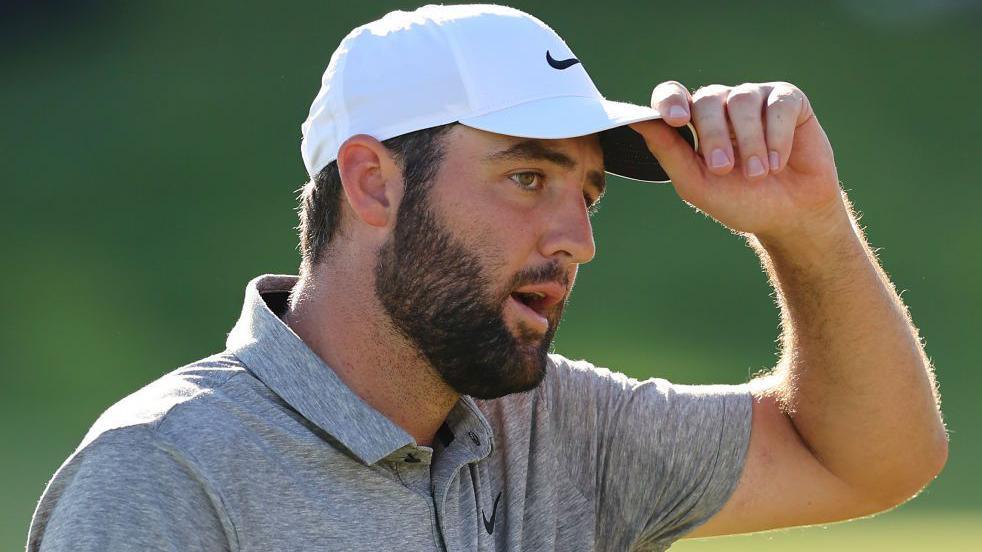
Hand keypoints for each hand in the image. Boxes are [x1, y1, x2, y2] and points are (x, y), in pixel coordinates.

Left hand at [630, 81, 846, 242]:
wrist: (791, 215)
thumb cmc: (740, 201)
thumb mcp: (697, 184)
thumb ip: (668, 153)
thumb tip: (637, 123)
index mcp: (694, 122)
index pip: (672, 95)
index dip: (671, 101)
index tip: (677, 121)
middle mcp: (722, 104)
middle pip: (708, 99)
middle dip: (714, 136)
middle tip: (723, 169)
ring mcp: (756, 98)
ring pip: (743, 100)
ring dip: (749, 143)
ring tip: (758, 174)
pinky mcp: (789, 101)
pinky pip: (778, 105)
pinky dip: (777, 138)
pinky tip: (778, 162)